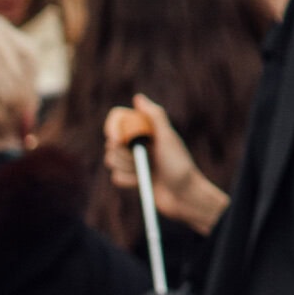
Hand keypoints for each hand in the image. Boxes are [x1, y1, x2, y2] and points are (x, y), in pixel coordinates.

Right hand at [103, 95, 227, 235]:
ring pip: (111, 160)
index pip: (119, 120)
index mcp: (146, 130)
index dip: (113, 128)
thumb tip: (137, 98)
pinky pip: (116, 177)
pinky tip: (142, 183)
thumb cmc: (179, 165)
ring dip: (127, 167)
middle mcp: (138, 143)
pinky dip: (128, 181)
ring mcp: (133, 161)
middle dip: (123, 153)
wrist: (182, 196)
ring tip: (146, 171)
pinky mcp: (131, 179)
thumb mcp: (168, 138)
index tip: (117, 139)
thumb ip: (154, 116)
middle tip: (144, 157)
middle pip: (111, 142)